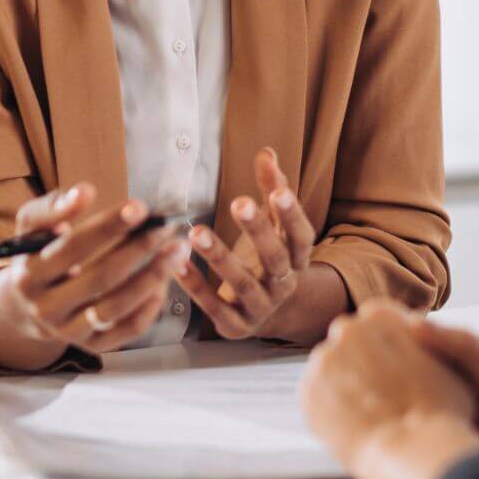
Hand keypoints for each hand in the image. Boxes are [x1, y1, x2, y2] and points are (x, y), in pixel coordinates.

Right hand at [0, 182, 191, 358]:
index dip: (108, 227)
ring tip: (178, 251)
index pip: (73, 248)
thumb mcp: (32, 228)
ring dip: (153, 277)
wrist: (24, 305)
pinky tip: (165, 281)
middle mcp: (46, 309)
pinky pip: (128, 330)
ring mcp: (69, 331)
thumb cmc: (37, 255)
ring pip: (116, 308)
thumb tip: (84, 192)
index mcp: (29, 275)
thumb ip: (53, 208)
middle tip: (167, 227)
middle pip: (100, 279)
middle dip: (139, 249)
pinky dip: (150, 306)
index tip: (141, 207)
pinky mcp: (92, 346)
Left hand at [176, 148, 331, 339]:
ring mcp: (261, 308)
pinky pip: (215, 307)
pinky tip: (176, 263)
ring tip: (196, 232)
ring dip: (220, 258)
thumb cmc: (266, 258)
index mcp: (297, 258)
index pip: (301, 236)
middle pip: (276, 259)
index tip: (279, 191)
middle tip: (238, 201)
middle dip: (258, 230)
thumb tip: (267, 152)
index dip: (292, 215)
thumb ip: (271, 190)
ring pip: (243, 285)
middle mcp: (284, 284)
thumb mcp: (274, 226)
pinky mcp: (235, 326)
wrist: (266, 314)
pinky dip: (196, 285)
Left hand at [300, 302, 478, 478]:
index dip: (386, 348)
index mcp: (380, 314)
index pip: (375, 322)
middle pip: (348, 343)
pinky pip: (316, 399)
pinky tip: (354, 426)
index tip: (393, 369)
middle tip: (381, 394)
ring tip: (369, 415)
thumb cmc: (441, 407)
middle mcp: (347, 330)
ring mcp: (323, 362)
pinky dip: (330, 411)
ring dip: (343, 387)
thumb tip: (416, 337)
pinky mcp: (308, 394)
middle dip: (360, 363)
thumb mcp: (444, 360)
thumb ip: (423, 343)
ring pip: (330, 371)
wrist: (415, 449)